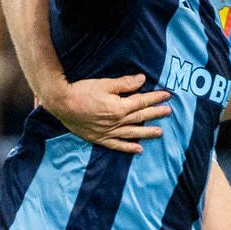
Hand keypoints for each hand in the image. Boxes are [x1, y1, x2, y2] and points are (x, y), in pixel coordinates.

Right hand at [45, 73, 170, 153]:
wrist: (61, 104)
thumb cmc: (81, 91)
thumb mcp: (104, 84)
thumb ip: (124, 84)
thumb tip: (142, 80)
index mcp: (119, 107)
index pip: (141, 101)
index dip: (155, 98)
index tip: (167, 96)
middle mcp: (116, 122)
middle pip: (140, 117)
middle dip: (155, 113)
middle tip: (169, 112)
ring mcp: (108, 132)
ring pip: (132, 133)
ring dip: (147, 133)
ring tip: (160, 133)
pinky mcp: (99, 138)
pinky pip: (117, 145)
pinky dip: (128, 148)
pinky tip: (139, 150)